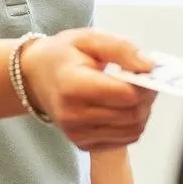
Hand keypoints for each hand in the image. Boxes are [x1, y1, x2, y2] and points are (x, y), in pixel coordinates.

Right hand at [19, 29, 155, 150]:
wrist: (34, 77)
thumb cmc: (62, 54)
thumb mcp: (89, 38)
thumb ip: (120, 48)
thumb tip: (149, 66)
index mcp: (73, 85)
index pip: (125, 94)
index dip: (144, 83)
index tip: (146, 70)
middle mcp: (73, 116)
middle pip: (132, 114)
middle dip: (146, 97)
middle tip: (144, 79)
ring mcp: (77, 134)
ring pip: (132, 130)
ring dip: (142, 110)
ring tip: (133, 91)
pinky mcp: (83, 145)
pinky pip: (124, 140)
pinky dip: (132, 123)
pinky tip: (123, 106)